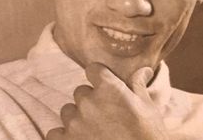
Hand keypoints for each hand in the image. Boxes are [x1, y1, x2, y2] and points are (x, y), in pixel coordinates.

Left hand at [46, 63, 168, 139]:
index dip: (98, 77)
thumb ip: (138, 85)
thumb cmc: (148, 137)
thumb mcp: (147, 109)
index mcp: (109, 88)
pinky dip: (64, 138)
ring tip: (94, 133)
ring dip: (77, 120)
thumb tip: (145, 70)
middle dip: (90, 102)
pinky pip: (55, 133)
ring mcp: (75, 123)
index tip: (104, 86)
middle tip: (104, 117)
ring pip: (68, 112)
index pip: (93, 69)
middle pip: (80, 92)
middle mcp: (89, 101)